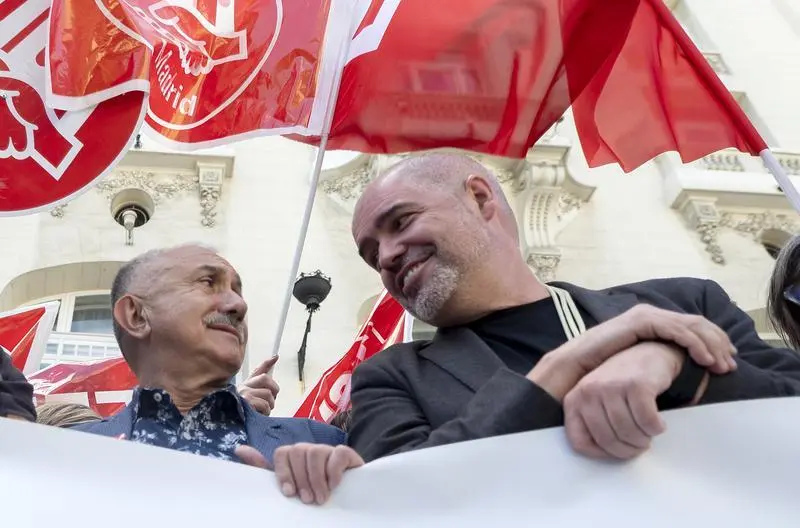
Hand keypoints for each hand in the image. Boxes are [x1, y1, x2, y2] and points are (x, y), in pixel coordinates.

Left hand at [235, 444, 363, 504]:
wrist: (345, 496)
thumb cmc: (311, 492)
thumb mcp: (288, 484)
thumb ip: (264, 469)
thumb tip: (238, 449)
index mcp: (292, 457)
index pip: (282, 453)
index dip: (284, 473)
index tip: (289, 494)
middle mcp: (308, 450)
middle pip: (299, 451)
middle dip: (302, 479)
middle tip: (308, 501)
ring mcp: (327, 450)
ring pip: (316, 452)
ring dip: (318, 479)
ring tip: (321, 499)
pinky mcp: (345, 453)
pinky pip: (338, 453)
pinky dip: (334, 470)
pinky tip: (335, 485)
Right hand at [238, 356, 279, 415]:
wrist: (227, 423)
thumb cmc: (242, 413)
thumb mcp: (251, 401)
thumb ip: (261, 390)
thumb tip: (272, 373)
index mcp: (246, 385)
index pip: (258, 370)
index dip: (267, 363)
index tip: (276, 357)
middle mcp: (244, 386)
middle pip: (265, 378)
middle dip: (273, 389)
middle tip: (271, 399)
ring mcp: (244, 393)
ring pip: (268, 394)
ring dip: (269, 405)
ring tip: (263, 411)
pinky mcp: (246, 402)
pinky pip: (264, 404)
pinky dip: (266, 412)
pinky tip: (259, 415)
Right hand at [527, 304, 735, 399]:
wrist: (573, 366)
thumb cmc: (601, 371)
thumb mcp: (636, 368)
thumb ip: (654, 366)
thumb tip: (675, 377)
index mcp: (652, 325)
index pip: (691, 329)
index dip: (713, 343)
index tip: (726, 363)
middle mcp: (651, 317)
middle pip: (697, 324)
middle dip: (718, 343)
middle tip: (731, 364)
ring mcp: (646, 317)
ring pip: (691, 325)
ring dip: (711, 344)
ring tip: (721, 365)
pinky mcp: (640, 321)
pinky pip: (676, 329)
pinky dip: (694, 343)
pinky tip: (704, 359)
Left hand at [563, 342, 682, 459]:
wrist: (649, 354)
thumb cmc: (623, 384)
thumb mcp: (599, 402)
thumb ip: (594, 424)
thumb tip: (603, 455)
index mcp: (574, 400)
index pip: (579, 442)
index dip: (601, 454)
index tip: (616, 451)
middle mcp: (588, 391)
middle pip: (607, 441)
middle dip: (628, 450)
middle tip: (640, 444)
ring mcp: (611, 386)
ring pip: (628, 433)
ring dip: (643, 439)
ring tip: (648, 432)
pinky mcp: (635, 385)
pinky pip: (647, 422)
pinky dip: (656, 428)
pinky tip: (657, 422)